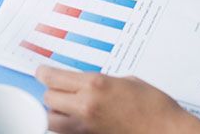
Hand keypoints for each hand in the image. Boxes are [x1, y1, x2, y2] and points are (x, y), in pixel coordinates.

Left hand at [39, 67, 199, 133]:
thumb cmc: (156, 108)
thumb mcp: (126, 82)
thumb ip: (101, 82)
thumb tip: (88, 83)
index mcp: (95, 85)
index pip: (52, 77)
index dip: (44, 74)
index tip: (43, 73)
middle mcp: (87, 107)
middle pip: (49, 98)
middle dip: (51, 93)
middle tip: (56, 89)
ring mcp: (89, 129)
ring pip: (53, 122)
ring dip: (55, 113)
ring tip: (63, 108)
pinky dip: (68, 129)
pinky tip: (76, 124)